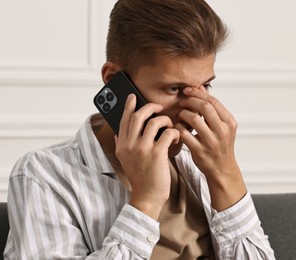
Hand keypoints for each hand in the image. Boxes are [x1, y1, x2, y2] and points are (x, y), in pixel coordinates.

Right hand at [115, 94, 179, 219]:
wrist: (147, 196)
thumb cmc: (140, 178)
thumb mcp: (124, 161)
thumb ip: (121, 146)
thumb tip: (118, 134)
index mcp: (122, 145)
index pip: (123, 120)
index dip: (128, 106)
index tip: (133, 96)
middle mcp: (130, 145)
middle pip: (138, 116)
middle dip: (150, 107)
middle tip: (159, 107)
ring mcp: (143, 148)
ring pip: (154, 121)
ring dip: (165, 120)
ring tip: (170, 126)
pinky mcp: (157, 153)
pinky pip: (167, 133)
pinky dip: (174, 132)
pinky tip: (175, 138)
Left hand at [176, 87, 246, 210]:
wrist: (222, 169)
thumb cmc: (220, 144)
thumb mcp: (222, 126)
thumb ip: (212, 107)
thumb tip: (200, 87)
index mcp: (229, 122)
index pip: (213, 101)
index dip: (198, 93)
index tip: (187, 91)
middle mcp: (222, 131)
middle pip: (205, 107)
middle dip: (190, 101)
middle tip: (182, 101)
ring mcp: (211, 142)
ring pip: (194, 119)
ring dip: (183, 114)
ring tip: (181, 115)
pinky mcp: (200, 151)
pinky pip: (184, 134)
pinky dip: (178, 128)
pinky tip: (178, 128)